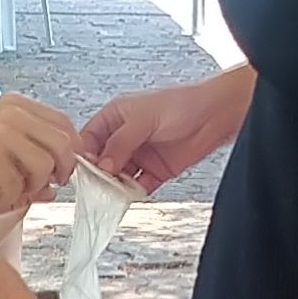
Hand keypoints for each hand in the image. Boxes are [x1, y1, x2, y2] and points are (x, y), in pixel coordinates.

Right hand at [0, 94, 80, 222]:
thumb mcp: (0, 147)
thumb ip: (31, 158)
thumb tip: (52, 185)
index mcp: (13, 105)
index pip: (63, 122)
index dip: (71, 149)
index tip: (63, 168)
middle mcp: (10, 113)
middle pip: (62, 143)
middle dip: (58, 170)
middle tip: (44, 185)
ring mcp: (0, 132)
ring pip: (45, 165)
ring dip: (31, 185)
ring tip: (11, 188)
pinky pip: (19, 184)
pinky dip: (8, 196)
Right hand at [76, 69, 250, 195]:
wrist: (216, 115)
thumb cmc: (183, 104)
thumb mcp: (143, 119)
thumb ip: (121, 143)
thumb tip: (102, 164)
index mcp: (116, 116)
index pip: (89, 138)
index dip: (84, 154)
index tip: (81, 171)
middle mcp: (125, 136)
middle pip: (102, 161)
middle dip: (98, 175)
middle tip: (95, 187)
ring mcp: (140, 154)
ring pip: (118, 176)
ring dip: (114, 186)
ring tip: (111, 194)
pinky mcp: (155, 170)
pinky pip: (137, 186)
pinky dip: (132, 193)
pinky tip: (130, 195)